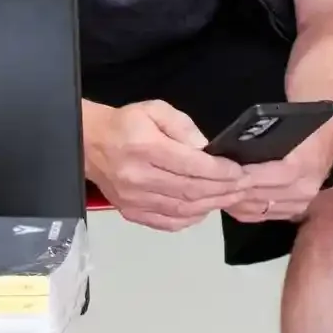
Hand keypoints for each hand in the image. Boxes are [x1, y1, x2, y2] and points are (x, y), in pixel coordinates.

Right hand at [84, 99, 245, 232]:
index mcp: (146, 148)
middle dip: (222, 190)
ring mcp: (133, 199)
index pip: (191, 165)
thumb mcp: (154, 109)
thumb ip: (182, 126)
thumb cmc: (126, 123)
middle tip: (244, 187)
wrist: (89, 142)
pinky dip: (190, 219)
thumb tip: (205, 149)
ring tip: (231, 198)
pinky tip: (204, 210)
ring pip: (181, 209)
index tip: (239, 171)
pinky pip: (166, 222)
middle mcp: (139, 177)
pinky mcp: (130, 212)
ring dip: (211, 205)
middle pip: (190, 190)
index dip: (219, 171)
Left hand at [225, 115, 332, 224]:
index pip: (267, 175)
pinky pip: (262, 216)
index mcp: (301, 165)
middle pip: (260, 195)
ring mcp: (300, 204)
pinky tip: (230, 201)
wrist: (332, 142)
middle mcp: (303, 189)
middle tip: (212, 185)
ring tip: (217, 193)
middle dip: (234, 190)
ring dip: (236, 202)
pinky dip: (243, 210)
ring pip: (258, 208)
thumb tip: (233, 149)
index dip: (244, 175)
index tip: (223, 172)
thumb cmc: (306, 130)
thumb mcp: (291, 126)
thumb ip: (265, 138)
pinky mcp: (295, 212)